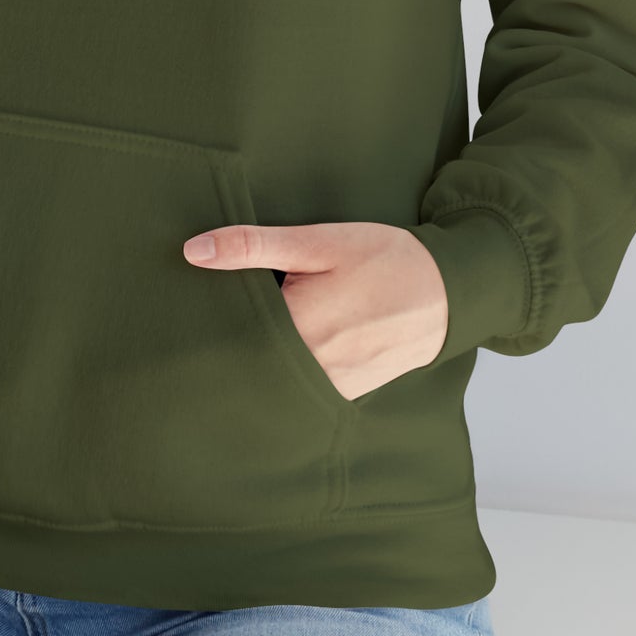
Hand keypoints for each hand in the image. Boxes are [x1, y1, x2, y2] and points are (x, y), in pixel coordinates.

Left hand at [182, 221, 448, 399]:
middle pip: (246, 358)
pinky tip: (279, 346)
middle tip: (203, 324)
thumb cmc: (384, 259)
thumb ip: (254, 247)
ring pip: (271, 376)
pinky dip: (284, 367)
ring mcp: (329, 387)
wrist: (448, 293)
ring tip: (238, 333)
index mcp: (297, 327)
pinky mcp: (344, 393)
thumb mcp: (318, 241)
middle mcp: (310, 367)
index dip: (207, 316)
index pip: (228, 330)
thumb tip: (193, 251)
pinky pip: (298, 385)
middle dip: (227, 339)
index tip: (186, 306)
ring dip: (256, 356)